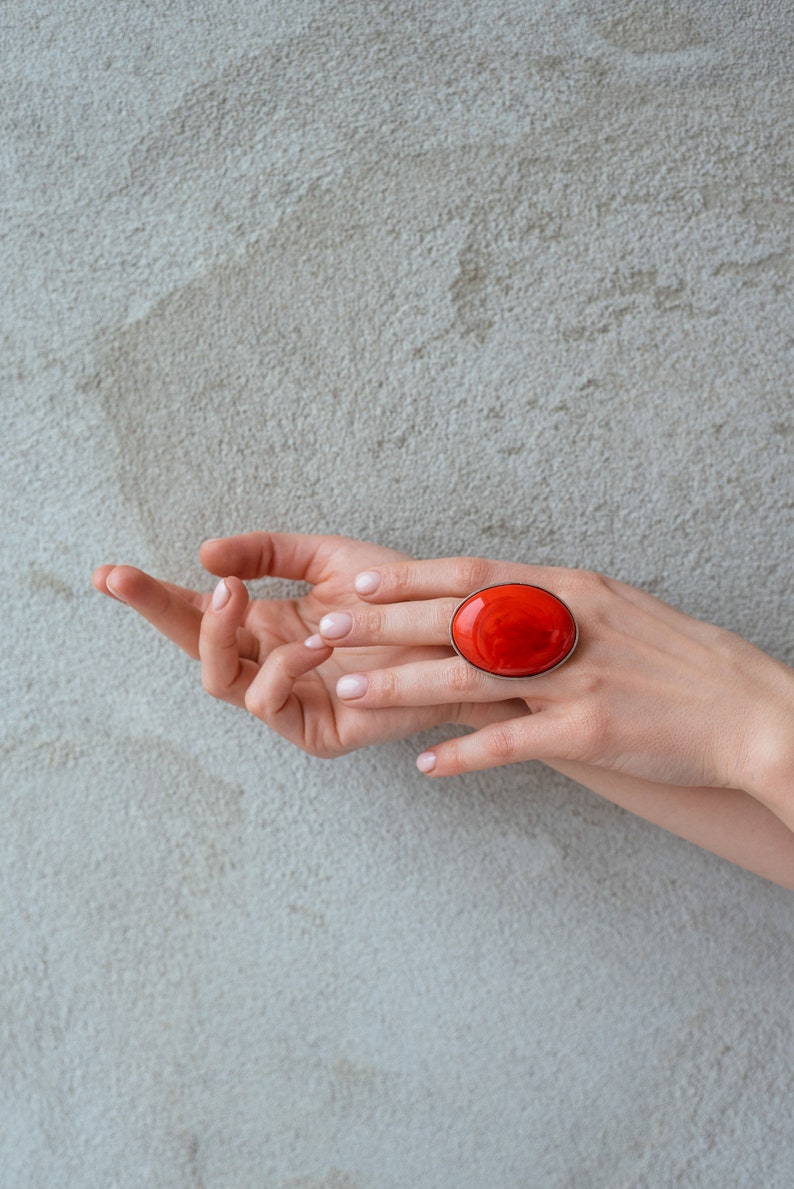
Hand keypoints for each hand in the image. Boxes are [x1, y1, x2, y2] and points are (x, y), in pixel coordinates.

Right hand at [92, 533, 526, 756]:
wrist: (462, 637)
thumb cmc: (401, 602)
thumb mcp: (328, 559)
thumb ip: (268, 553)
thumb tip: (205, 557)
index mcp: (268, 624)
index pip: (197, 611)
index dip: (151, 595)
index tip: (107, 573)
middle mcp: (269, 663)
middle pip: (191, 648)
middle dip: (156, 613)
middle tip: (129, 579)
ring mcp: (288, 700)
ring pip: (219, 681)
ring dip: (221, 635)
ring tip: (243, 598)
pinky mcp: (314, 731)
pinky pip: (269, 704)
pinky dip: (281, 668)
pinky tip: (315, 643)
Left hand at [318, 555, 793, 821]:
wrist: (745, 708)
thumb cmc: (674, 657)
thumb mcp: (612, 609)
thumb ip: (550, 602)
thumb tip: (491, 600)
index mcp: (570, 589)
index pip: (473, 575)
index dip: (410, 578)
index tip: (359, 581)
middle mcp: (566, 626)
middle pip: (457, 620)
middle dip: (385, 624)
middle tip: (326, 626)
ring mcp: (576, 680)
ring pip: (471, 679)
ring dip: (403, 685)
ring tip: (349, 689)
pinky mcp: (591, 733)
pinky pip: (513, 745)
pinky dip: (465, 755)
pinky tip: (425, 765)